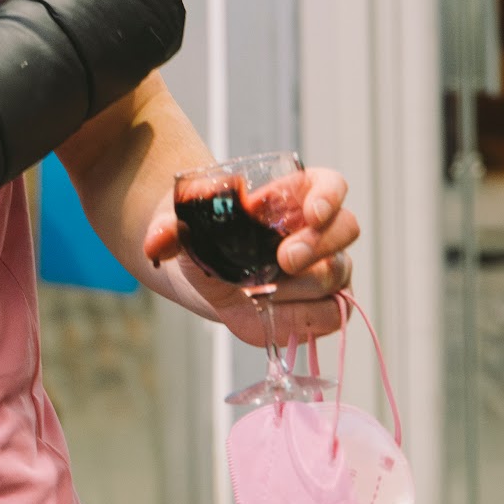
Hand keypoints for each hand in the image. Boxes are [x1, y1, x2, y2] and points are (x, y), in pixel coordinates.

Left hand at [145, 167, 359, 345]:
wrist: (204, 273)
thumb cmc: (205, 237)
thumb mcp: (184, 227)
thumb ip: (169, 231)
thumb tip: (158, 242)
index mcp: (295, 196)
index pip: (330, 185)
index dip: (329, 196)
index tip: (311, 211)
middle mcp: (318, 230)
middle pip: (345, 228)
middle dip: (318, 244)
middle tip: (283, 258)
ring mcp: (325, 267)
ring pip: (338, 275)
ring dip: (303, 287)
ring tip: (262, 292)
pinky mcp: (321, 305)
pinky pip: (331, 314)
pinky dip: (305, 318)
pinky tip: (273, 313)